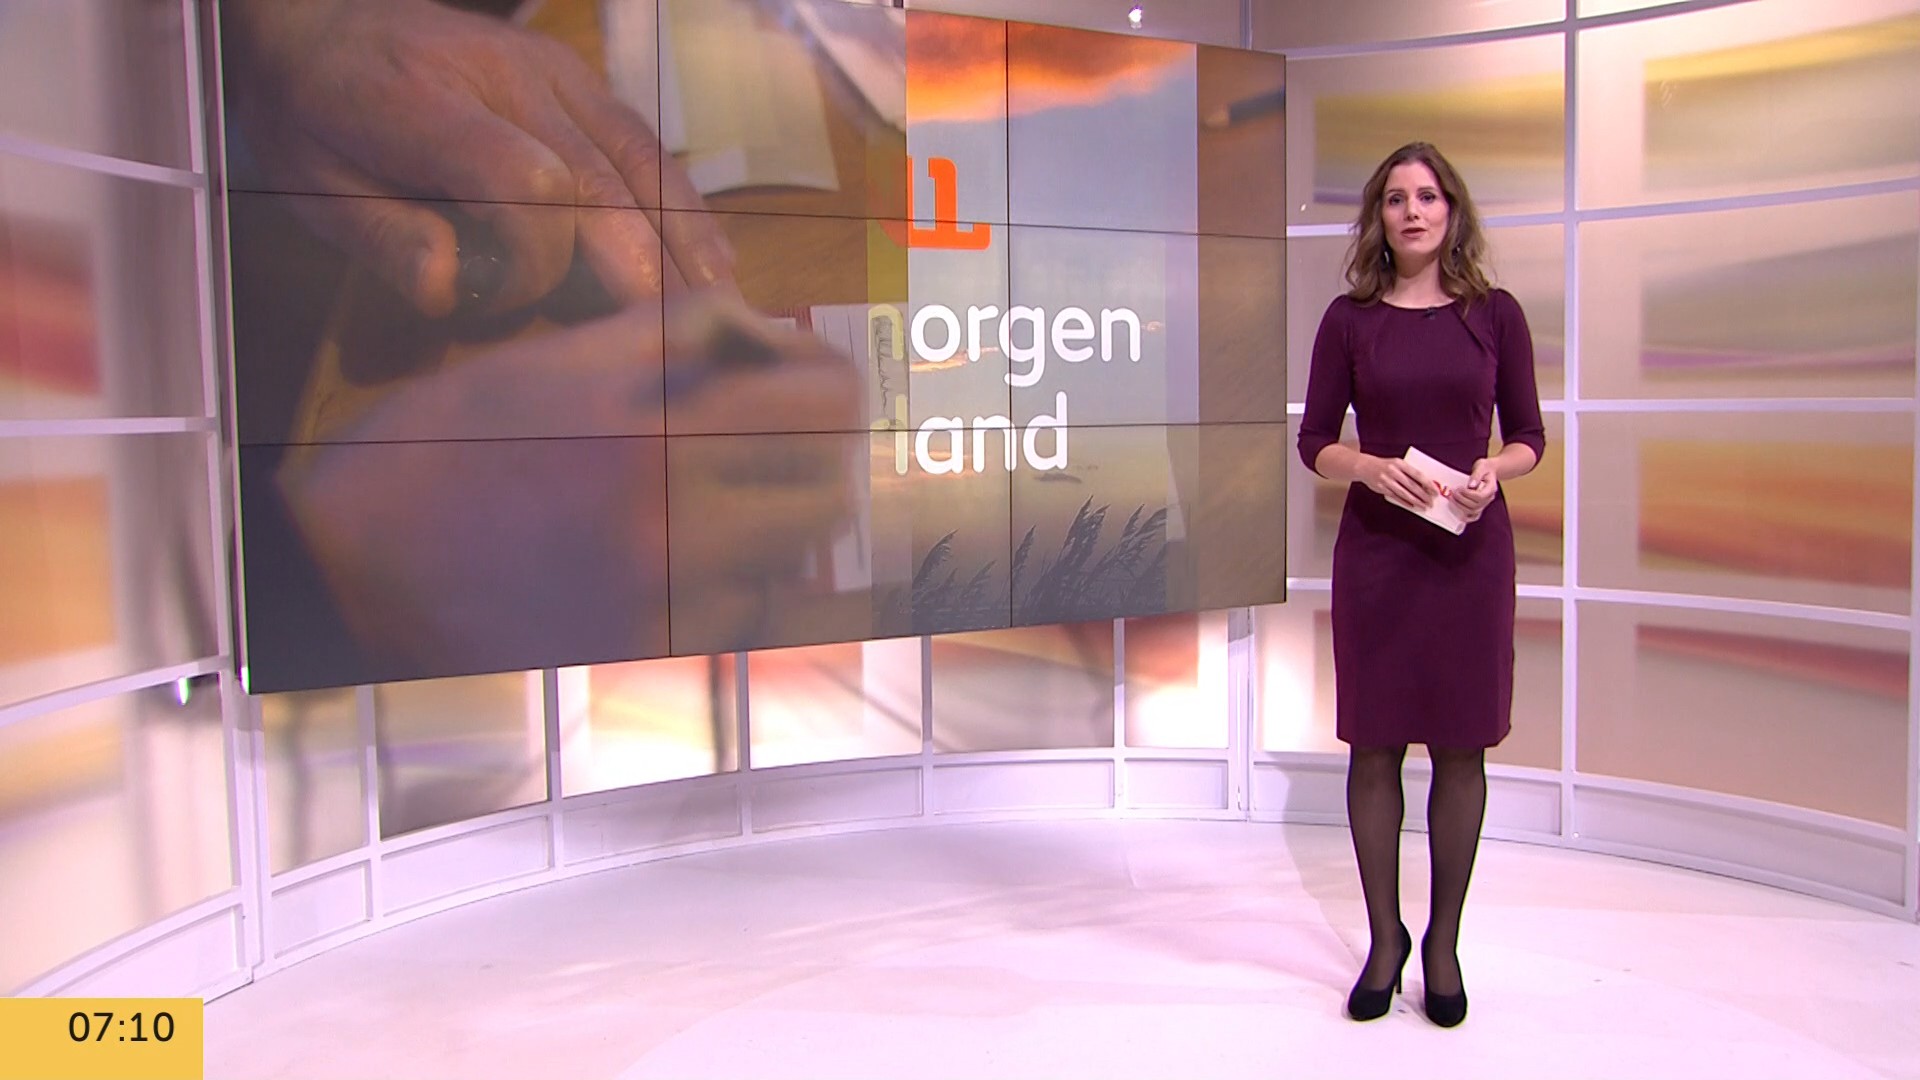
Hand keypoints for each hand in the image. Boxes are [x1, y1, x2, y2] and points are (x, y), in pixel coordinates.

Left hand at [224, 0, 732, 317]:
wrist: (319, 21)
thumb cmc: (313, 120)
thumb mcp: (313, 187)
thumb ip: (385, 239)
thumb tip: (449, 291)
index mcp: (424, 103)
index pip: (522, 182)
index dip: (535, 259)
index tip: (507, 305)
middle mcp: (504, 77)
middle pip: (594, 178)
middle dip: (637, 267)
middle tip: (668, 346)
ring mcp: (552, 72)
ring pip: (635, 159)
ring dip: (680, 240)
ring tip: (714, 309)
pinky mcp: (579, 79)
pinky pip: (644, 142)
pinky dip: (683, 204)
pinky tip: (713, 258)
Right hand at [279, 296, 859, 671]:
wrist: (355, 567)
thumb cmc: (445, 447)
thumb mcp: (558, 356)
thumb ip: (680, 333)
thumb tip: (775, 335)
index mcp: (654, 426)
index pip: (823, 399)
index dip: (832, 382)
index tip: (810, 379)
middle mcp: (675, 517)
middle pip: (830, 488)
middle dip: (818, 455)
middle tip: (780, 439)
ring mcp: (668, 596)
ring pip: (800, 561)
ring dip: (787, 526)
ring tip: (735, 499)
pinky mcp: (650, 652)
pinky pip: (750, 621)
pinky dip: (746, 588)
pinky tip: (698, 560)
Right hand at [1358, 455, 1437, 511]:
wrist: (1364, 466)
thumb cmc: (1384, 465)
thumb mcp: (1397, 463)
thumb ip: (1408, 472)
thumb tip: (1424, 484)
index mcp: (1399, 463)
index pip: (1417, 474)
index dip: (1427, 483)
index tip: (1434, 491)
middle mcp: (1393, 472)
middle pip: (1411, 486)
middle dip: (1423, 495)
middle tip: (1431, 502)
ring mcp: (1386, 481)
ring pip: (1404, 493)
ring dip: (1415, 501)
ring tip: (1424, 506)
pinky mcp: (1381, 488)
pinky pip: (1395, 497)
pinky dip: (1405, 502)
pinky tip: (1412, 506)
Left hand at [1450, 458, 1500, 522]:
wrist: (1489, 470)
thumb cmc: (1485, 467)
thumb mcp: (1481, 466)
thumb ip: (1476, 475)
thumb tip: (1470, 485)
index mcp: (1491, 488)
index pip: (1480, 496)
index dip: (1468, 494)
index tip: (1459, 488)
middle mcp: (1489, 498)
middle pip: (1476, 505)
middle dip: (1462, 500)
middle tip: (1452, 492)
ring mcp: (1484, 504)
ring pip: (1473, 511)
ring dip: (1460, 507)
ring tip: (1452, 498)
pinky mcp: (1479, 506)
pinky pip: (1474, 516)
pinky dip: (1466, 517)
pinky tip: (1457, 513)